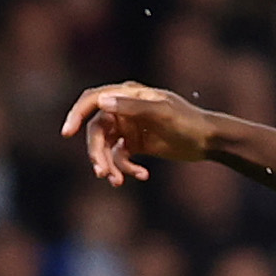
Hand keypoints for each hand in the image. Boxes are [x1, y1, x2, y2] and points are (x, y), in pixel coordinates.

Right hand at [59, 81, 219, 184]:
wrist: (208, 140)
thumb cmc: (187, 121)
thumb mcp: (161, 112)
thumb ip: (132, 106)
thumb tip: (101, 103)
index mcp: (127, 94)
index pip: (92, 100)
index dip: (77, 114)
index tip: (67, 133)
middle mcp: (123, 109)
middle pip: (96, 131)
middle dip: (97, 153)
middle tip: (102, 173)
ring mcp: (128, 127)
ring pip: (106, 148)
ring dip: (110, 165)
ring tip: (118, 181)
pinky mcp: (135, 144)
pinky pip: (120, 158)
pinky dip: (126, 168)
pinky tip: (143, 174)